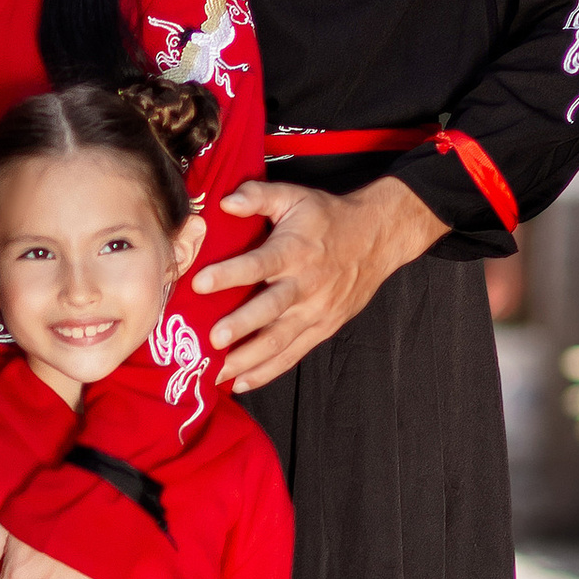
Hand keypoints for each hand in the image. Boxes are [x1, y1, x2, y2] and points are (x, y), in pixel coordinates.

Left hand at [192, 175, 444, 393]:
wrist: (378, 239)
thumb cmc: (328, 217)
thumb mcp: (296, 196)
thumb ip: (258, 196)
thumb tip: (225, 201)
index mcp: (294, 251)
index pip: (259, 264)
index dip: (230, 274)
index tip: (200, 283)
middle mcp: (305, 285)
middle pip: (270, 310)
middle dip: (241, 327)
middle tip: (212, 341)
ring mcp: (315, 311)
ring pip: (279, 341)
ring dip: (248, 359)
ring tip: (217, 372)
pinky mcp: (322, 329)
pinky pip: (293, 354)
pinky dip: (267, 372)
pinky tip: (241, 382)